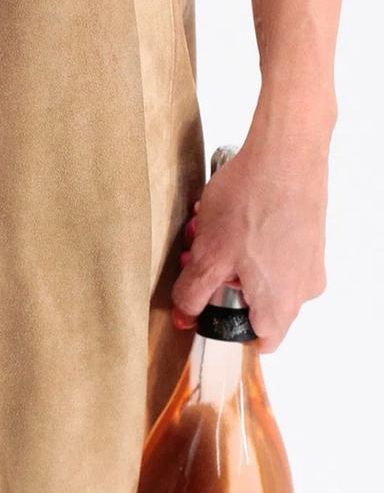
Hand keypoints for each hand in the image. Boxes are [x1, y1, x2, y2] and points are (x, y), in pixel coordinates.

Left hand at [171, 132, 329, 352]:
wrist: (286, 153)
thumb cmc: (250, 203)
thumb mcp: (208, 255)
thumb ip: (193, 293)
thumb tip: (185, 316)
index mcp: (282, 302)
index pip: (258, 340)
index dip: (225, 327)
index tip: (202, 307)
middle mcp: (303, 287)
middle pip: (252, 301)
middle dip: (217, 279)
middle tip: (193, 253)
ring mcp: (307, 259)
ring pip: (257, 271)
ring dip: (226, 254)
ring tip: (204, 226)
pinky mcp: (305, 233)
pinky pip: (269, 248)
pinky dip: (244, 237)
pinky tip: (224, 213)